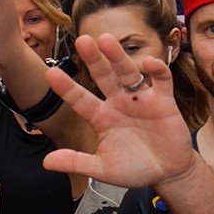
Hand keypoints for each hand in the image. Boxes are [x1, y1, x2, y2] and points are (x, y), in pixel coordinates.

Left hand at [40, 33, 197, 187]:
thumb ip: (77, 162)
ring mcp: (141, 100)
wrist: (167, 173)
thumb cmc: (134, 168)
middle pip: (104, 77)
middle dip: (94, 59)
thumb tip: (46, 162)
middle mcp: (119, 103)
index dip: (67, 87)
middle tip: (82, 40)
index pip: (80, 99)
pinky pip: (161, 80)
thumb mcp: (103, 168)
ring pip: (128, 73)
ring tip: (107, 40)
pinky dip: (157, 69)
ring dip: (118, 57)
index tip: (50, 73)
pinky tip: (148, 62)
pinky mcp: (164, 101)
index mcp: (101, 117)